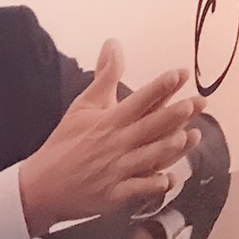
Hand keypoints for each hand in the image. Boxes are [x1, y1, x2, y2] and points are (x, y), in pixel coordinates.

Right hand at [18, 41, 202, 237]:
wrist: (43, 185)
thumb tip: (114, 43)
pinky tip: (171, 179)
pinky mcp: (114, 194)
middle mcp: (115, 143)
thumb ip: (105, 77)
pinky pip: (137, 190)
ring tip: (190, 136)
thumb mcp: (83, 106)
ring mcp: (116, 169)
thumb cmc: (66, 142)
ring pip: (147, 157)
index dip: (159, 87)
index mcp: (109, 121)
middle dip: (172, 115)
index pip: (139, 100)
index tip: (179, 74)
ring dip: (168, 148)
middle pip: (148, 127)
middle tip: (194, 103)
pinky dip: (153, 186)